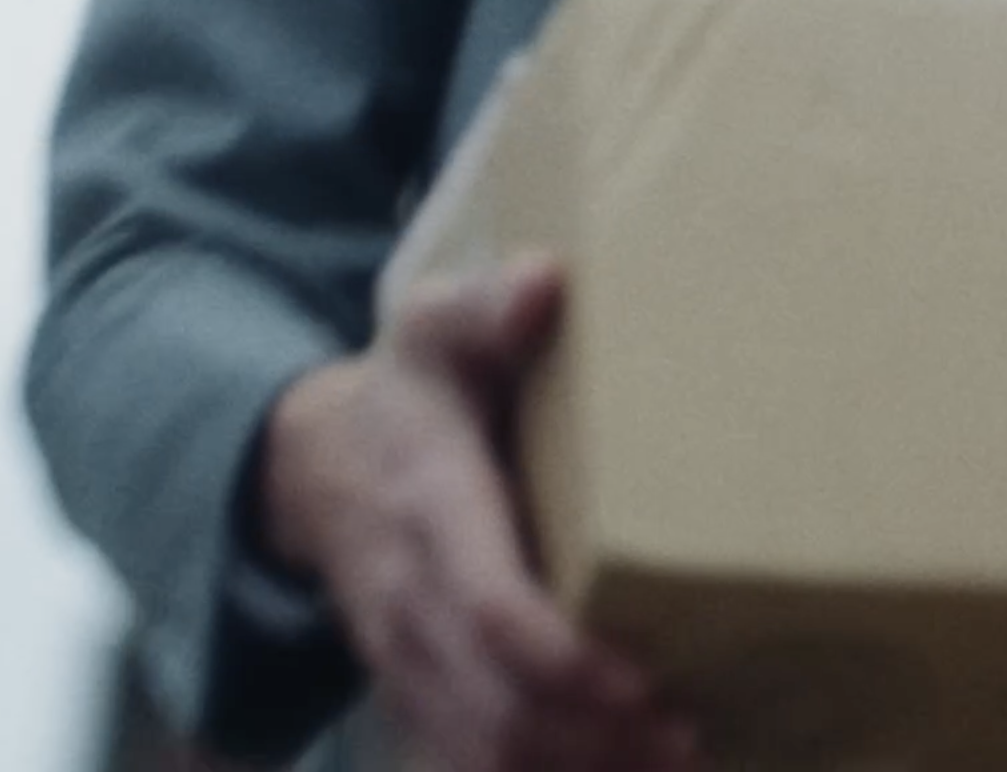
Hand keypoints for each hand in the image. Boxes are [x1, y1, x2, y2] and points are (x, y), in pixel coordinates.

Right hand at [260, 257, 699, 771]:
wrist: (313, 465)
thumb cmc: (409, 390)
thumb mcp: (435, 328)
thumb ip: (486, 307)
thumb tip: (543, 283)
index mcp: (431, 512)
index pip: (493, 612)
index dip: (568, 663)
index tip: (646, 686)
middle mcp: (413, 604)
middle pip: (499, 706)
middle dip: (593, 739)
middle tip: (693, 744)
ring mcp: (408, 658)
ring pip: (484, 750)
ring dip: (577, 769)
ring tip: (680, 766)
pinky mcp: (417, 690)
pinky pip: (466, 759)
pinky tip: (619, 768)